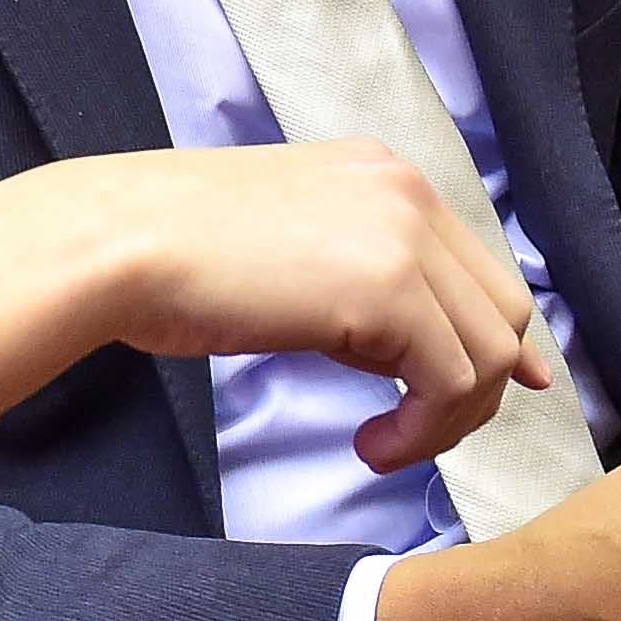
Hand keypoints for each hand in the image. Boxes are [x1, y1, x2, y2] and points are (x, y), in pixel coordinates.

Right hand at [32, 145, 545, 474]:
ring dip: (448, 419)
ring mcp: (403, 236)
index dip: (493, 340)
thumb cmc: (172, 255)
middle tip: (421, 431)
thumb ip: (358, 276)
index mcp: (384, 175)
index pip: (479, 264)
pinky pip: (451, 383)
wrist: (117, 242)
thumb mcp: (290, 246)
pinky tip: (371, 445)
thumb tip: (410, 343)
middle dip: (480, 386)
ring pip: (489, 353)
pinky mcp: (389, 289)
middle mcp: (407, 192)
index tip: (482, 395)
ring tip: (386, 444)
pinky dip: (423, 432)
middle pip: (503, 309)